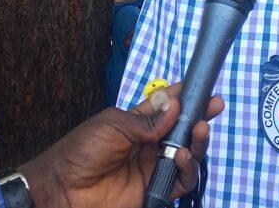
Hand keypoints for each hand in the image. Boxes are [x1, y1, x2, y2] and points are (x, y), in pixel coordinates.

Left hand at [19, 83, 223, 207]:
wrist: (64, 189)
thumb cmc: (82, 151)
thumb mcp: (113, 125)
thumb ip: (147, 120)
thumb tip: (176, 107)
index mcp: (137, 123)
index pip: (166, 106)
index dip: (185, 97)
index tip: (203, 88)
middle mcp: (149, 144)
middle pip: (183, 129)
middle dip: (200, 116)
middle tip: (215, 105)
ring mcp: (153, 167)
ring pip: (187, 153)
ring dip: (198, 141)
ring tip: (200, 130)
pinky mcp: (155, 190)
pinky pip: (181, 180)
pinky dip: (188, 168)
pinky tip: (183, 156)